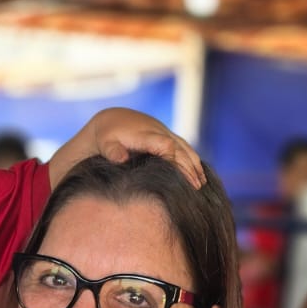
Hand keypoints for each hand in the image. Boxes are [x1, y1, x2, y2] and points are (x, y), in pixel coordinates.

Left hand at [75, 108, 204, 187]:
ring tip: (201, 184)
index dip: (173, 160)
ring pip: (186, 148)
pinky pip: (184, 148)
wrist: (112, 120)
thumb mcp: (105, 142)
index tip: (178, 178)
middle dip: (188, 168)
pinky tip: (198, 174)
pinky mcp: (168, 136)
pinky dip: (193, 160)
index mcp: (146, 135)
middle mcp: (159, 132)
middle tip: (196, 188)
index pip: (165, 145)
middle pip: (180, 149)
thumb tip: (121, 159)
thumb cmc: (107, 136)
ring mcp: (165, 133)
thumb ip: (112, 151)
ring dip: (195, 165)